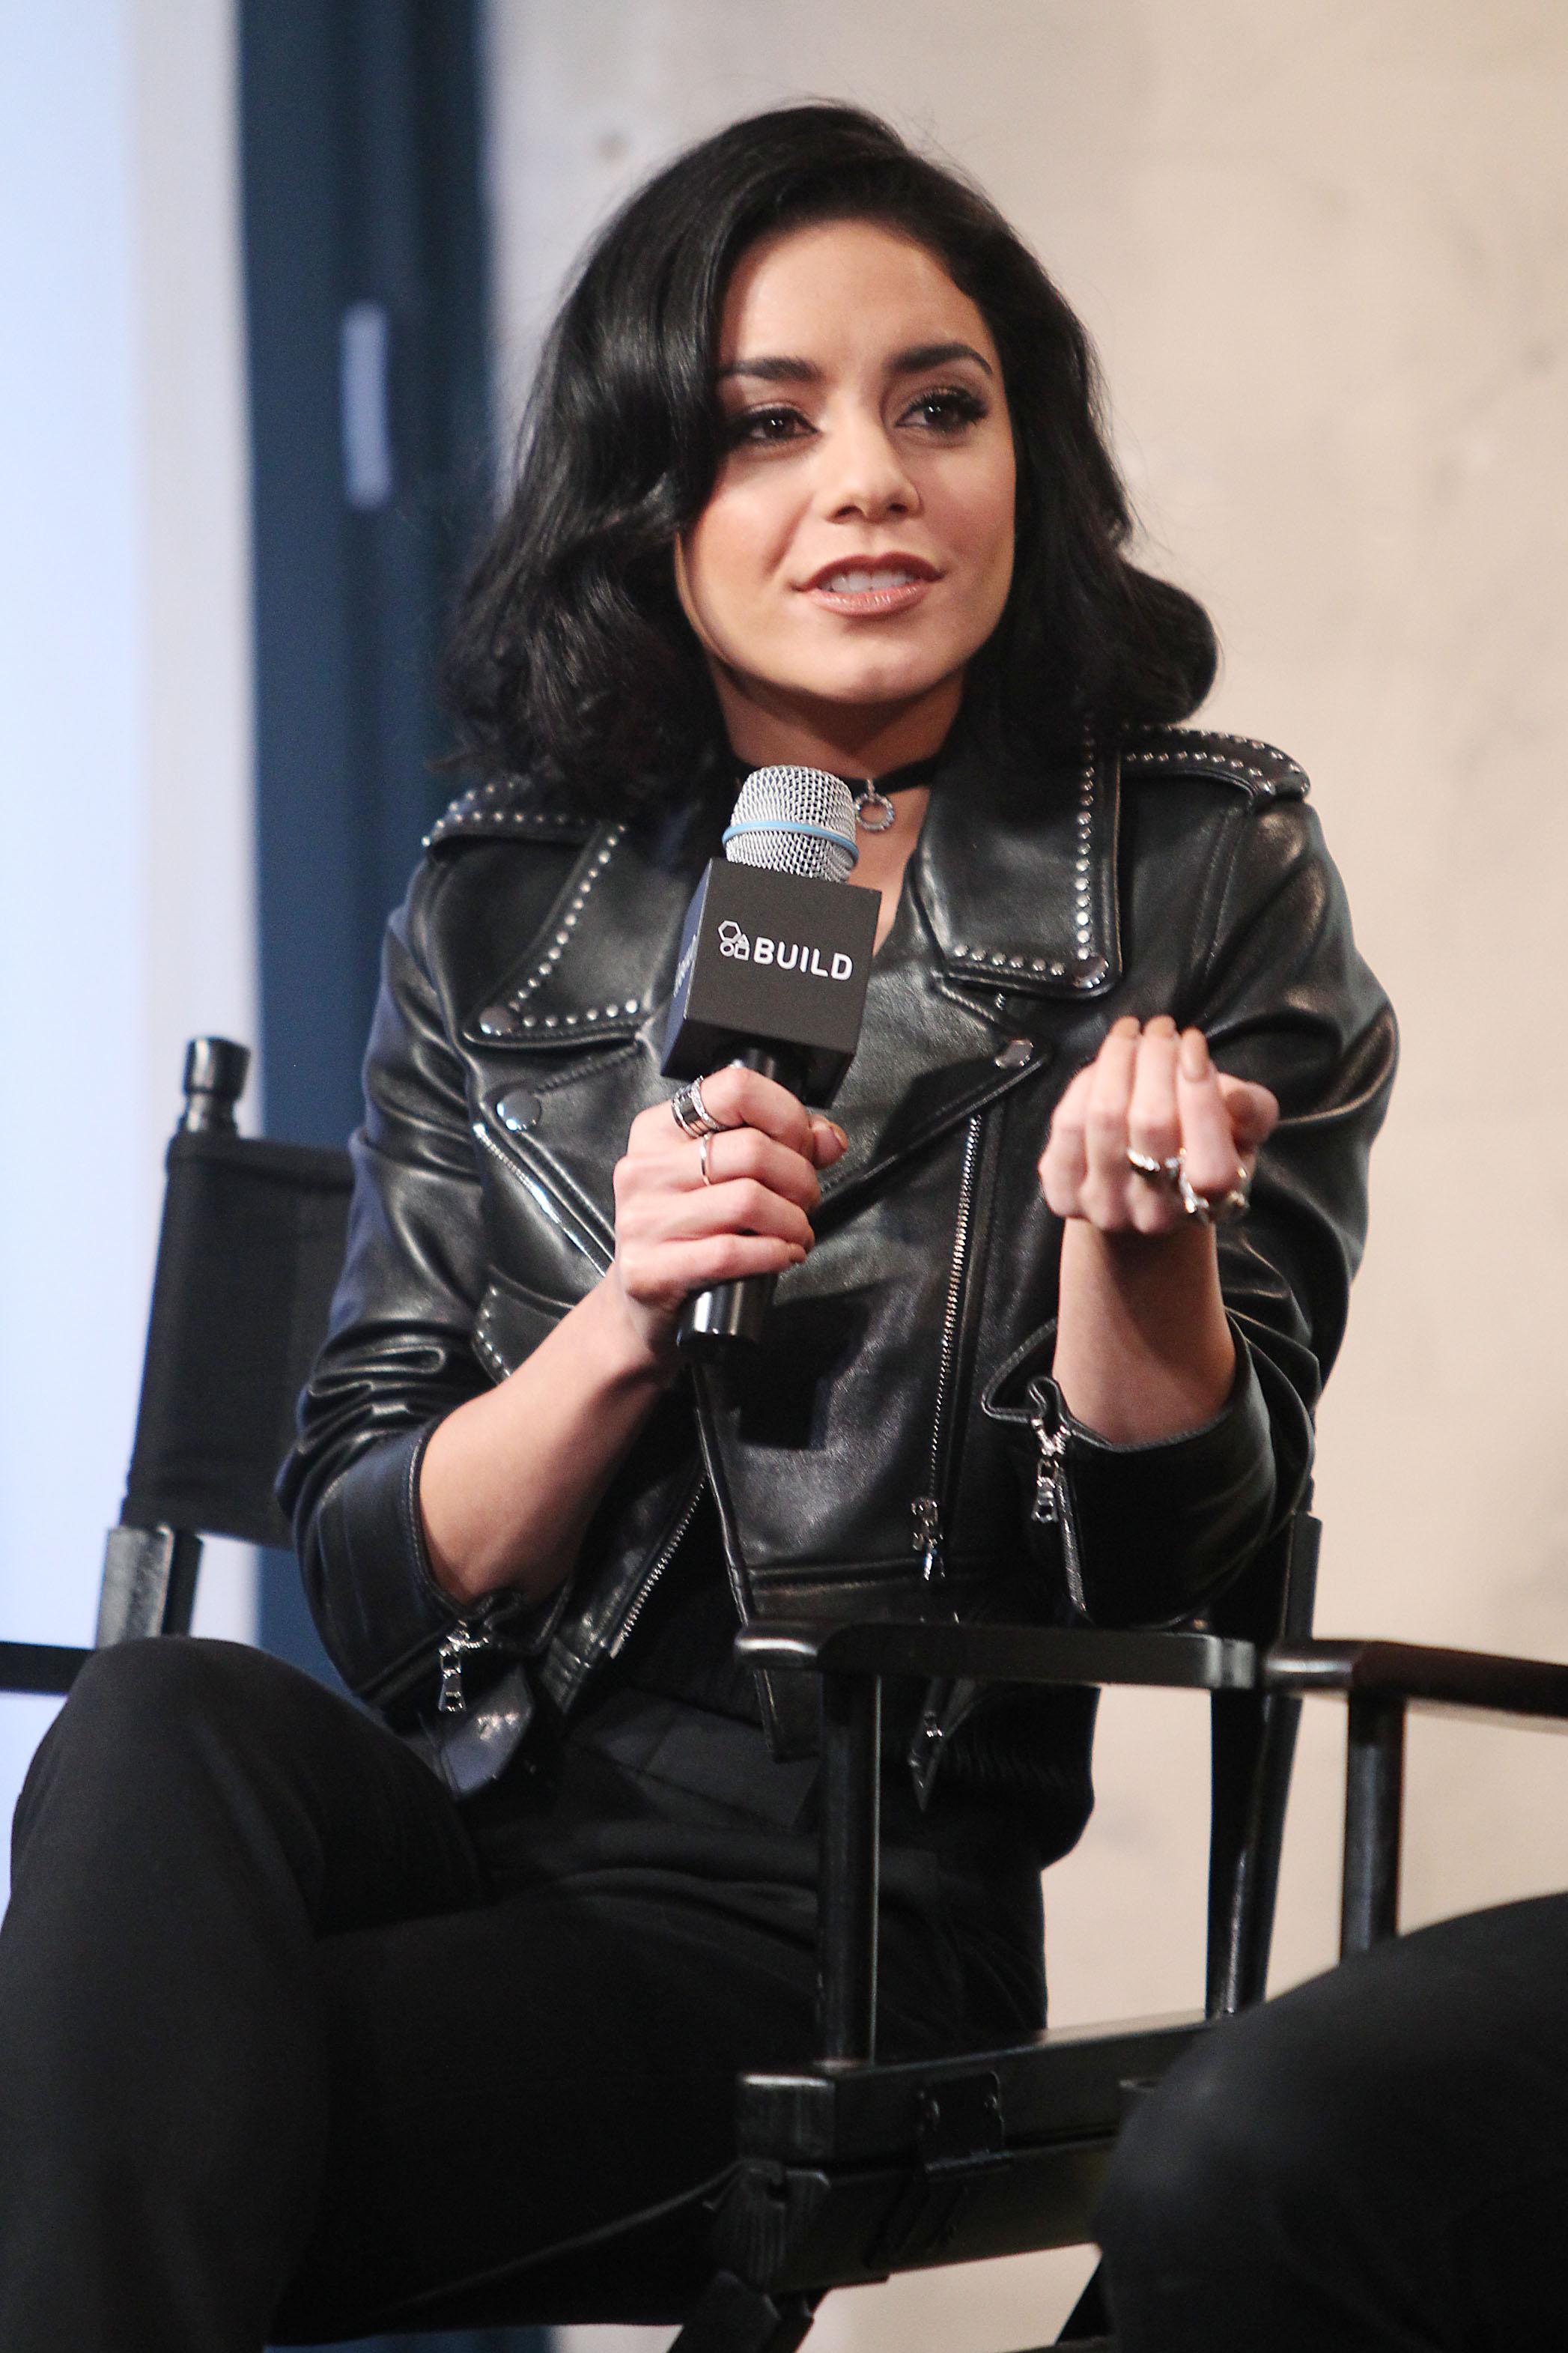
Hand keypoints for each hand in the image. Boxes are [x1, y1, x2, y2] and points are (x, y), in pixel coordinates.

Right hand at [608, 1065, 846, 1361]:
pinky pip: (731, 1252)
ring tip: (797, 1233)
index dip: (786, 1115)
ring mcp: (643, 1219)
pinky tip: (782, 1255)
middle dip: (799, 1178)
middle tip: (806, 1201)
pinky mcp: (648, 1269)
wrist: (642, 1302)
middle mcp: (644, 1168)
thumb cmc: (689, 1233)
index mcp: (659, 1130)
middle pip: (751, 1150)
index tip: (802, 1145)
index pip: (734, 1089)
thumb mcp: (726, 1179)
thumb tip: (829, 1139)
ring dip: (793, 1221)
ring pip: (748, 1201)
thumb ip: (781, 1149)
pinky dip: (773, 1254)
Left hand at [1039, 1015, 1278, 1235]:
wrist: (1141, 1198)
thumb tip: (1238, 1098)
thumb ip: (1255, 1114)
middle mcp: (1154, 1214)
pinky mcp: (1064, 1193)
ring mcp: (1105, 1207)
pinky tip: (1103, 1065)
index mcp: (1209, 1203)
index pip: (1209, 1153)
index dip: (1201, 1087)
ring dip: (1117, 1059)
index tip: (1193, 1040)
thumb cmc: (1199, 1152)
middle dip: (1156, 1058)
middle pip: (1152, 1121)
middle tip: (1162, 1027)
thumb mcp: (1242, 1134)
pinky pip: (1067, 1124)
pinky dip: (1086, 1083)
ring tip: (1131, 1033)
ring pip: (1104, 1116)